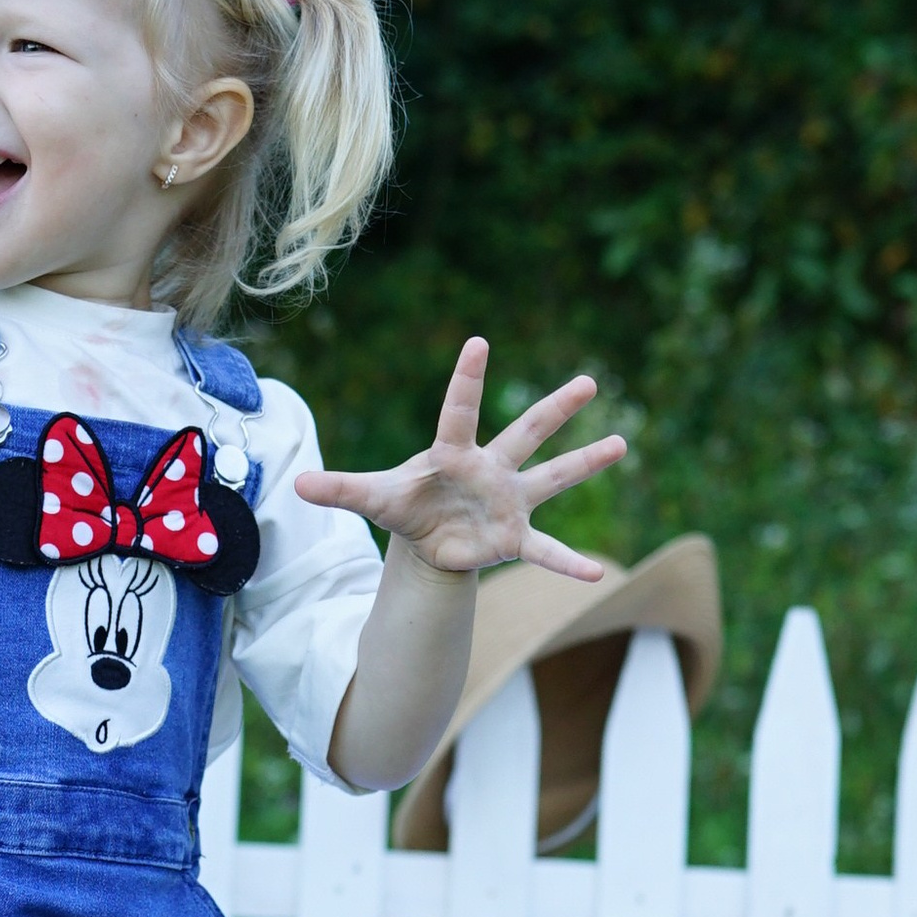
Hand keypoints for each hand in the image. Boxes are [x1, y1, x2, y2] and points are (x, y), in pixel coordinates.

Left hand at [295, 338, 623, 580]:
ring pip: (553, 476)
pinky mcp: (514, 536)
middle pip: (526, 431)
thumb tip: (296, 486)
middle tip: (588, 381)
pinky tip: (594, 574)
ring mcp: (508, 499)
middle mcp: (490, 468)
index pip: (460, 410)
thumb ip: (341, 488)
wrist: (428, 536)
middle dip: (555, 409)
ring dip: (585, 462)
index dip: (467, 380)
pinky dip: (568, 563)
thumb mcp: (373, 498)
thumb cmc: (406, 505)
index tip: (478, 343)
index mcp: (453, 452)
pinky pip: (546, 549)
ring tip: (621, 443)